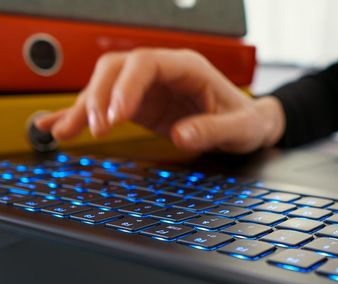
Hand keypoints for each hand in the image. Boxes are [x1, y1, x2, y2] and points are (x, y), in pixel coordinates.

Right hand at [35, 48, 284, 152]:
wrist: (248, 124)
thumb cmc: (246, 120)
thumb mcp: (239, 128)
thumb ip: (213, 131)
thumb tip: (183, 135)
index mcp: (188, 67)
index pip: (146, 63)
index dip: (125, 86)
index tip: (116, 116)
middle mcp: (163, 72)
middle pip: (117, 69)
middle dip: (98, 96)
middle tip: (95, 128)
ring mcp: (148, 88)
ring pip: (104, 85)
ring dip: (83, 107)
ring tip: (64, 132)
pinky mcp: (140, 105)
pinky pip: (106, 106)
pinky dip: (83, 115)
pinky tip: (59, 126)